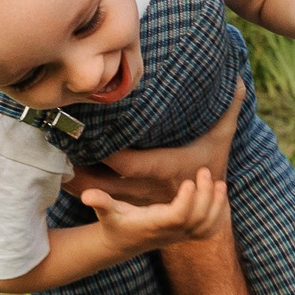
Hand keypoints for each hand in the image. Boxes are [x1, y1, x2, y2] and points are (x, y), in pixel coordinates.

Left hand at [62, 80, 243, 206]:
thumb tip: (241, 78)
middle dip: (82, 171)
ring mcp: (136, 200)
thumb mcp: (221, 138)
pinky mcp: (129, 206)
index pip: (131, 163)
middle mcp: (146, 188)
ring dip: (77, 183)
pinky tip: (62, 178)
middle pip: (107, 183)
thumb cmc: (210, 168)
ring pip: (100, 195)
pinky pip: (100, 200)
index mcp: (164, 169)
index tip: (91, 136)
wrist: (206, 217)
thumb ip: (230, 108)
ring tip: (53, 165)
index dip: (110, 154)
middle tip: (59, 150)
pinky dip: (82, 191)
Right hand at [82, 166, 230, 255]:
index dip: (187, 200)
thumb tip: (86, 196)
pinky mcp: (188, 235)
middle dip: (205, 195)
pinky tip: (221, 196)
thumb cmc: (115, 223)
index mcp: (155, 225)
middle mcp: (172, 232)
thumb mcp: (106, 212)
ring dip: (216, 204)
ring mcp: (182, 235)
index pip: (179, 216)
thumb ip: (100, 202)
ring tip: (220, 183)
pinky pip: (210, 229)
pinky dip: (219, 214)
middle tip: (205, 172)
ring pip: (208, 224)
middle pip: (198, 218)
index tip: (188, 181)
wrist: (122, 244)